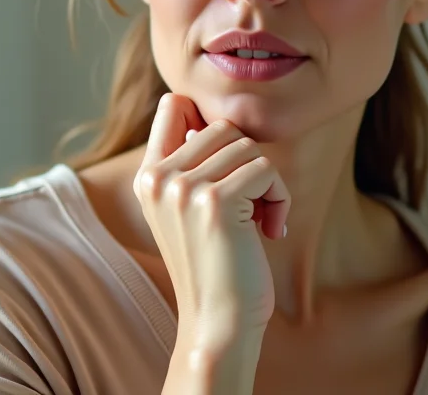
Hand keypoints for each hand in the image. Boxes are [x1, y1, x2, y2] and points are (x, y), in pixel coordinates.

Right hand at [135, 94, 290, 353]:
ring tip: (260, 221)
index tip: (226, 168)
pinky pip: (266, 172)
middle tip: (252, 207)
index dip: (207, 122)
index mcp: (147, 176)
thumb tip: (208, 120)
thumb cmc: (214, 267)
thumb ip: (189, 164)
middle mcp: (158, 177)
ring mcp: (183, 188)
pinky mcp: (216, 202)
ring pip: (248, 148)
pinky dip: (280, 200)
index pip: (174, 104)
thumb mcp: (186, 210)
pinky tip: (270, 232)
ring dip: (268, 185)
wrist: (218, 323)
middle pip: (224, 128)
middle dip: (248, 163)